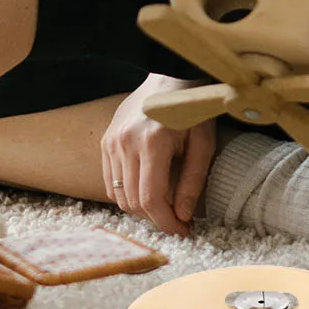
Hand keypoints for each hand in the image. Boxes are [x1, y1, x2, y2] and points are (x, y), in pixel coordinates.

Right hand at [101, 76, 217, 236]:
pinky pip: (110, 181)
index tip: (183, 231)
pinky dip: (127, 194)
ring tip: (163, 207)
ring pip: (119, 195)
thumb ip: (192, 182)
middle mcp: (126, 143)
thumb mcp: (203, 144)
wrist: (169, 78)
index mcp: (152, 143)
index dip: (167, 223)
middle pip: (133, 202)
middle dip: (156, 219)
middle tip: (177, 222)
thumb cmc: (191, 110)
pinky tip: (146, 191)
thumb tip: (183, 216)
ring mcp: (111, 142)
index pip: (150, 199)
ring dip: (141, 209)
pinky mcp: (106, 141)